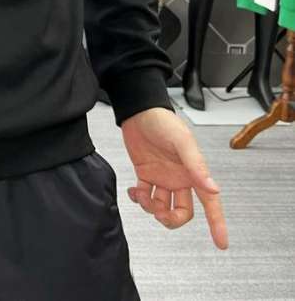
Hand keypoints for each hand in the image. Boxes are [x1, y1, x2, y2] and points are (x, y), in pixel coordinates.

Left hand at [121, 107, 228, 249]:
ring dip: (151, 208)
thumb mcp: (182, 142)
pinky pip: (144, 195)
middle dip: (171, 219)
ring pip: (162, 206)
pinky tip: (134, 190)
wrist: (139, 111)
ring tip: (142, 194)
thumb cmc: (164, 122)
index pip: (210, 202)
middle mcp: (179, 178)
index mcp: (193, 172)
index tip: (221, 243)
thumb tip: (213, 188)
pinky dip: (138, 198)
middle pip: (182, 211)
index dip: (217, 223)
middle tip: (160, 213)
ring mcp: (162, 177)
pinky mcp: (145, 173)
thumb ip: (196, 165)